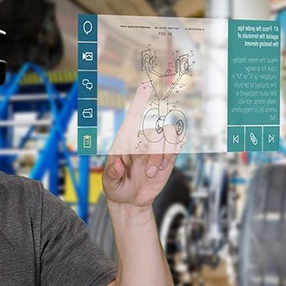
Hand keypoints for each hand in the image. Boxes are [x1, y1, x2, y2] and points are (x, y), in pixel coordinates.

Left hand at [102, 82, 180, 208]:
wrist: (130, 201)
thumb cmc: (116, 189)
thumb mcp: (109, 185)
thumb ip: (111, 174)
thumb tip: (118, 163)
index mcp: (125, 141)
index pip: (133, 117)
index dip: (140, 100)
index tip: (146, 84)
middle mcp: (141, 140)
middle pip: (156, 133)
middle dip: (155, 154)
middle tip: (148, 174)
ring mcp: (155, 147)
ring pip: (169, 137)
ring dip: (164, 155)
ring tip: (154, 173)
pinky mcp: (167, 157)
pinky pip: (176, 145)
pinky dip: (172, 154)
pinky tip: (163, 166)